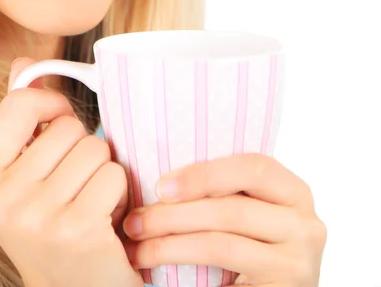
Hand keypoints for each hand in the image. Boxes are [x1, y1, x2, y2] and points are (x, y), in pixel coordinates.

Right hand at [0, 58, 143, 286]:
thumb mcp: (23, 174)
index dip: (50, 101)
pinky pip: (113, 175)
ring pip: (94, 148)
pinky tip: (106, 219)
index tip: (61, 119)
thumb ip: (21, 118)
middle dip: (82, 148)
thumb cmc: (49, 224)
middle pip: (66, 126)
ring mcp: (35, 216)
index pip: (18, 104)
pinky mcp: (76, 228)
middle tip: (75, 184)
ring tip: (89, 201)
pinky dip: (119, 193)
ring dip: (103, 172)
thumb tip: (23, 63)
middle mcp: (0, 198)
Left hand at [122, 153, 326, 286]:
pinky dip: (184, 268)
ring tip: (137, 246)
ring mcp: (300, 262)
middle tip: (134, 222)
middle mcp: (306, 224)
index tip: (160, 186)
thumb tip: (155, 170)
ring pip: (222, 243)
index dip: (204, 174)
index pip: (253, 167)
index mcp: (293, 192)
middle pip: (231, 208)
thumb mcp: (242, 212)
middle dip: (173, 214)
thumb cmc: (246, 247)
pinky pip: (224, 272)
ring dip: (169, 244)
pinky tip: (156, 269)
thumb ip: (220, 191)